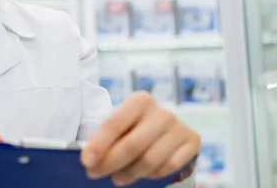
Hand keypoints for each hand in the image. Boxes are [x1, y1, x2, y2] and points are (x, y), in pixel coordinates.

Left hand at [80, 91, 199, 186]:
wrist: (165, 130)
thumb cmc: (134, 127)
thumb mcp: (120, 126)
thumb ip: (107, 137)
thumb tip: (89, 158)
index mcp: (139, 100)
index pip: (114, 124)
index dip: (99, 144)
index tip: (86, 161)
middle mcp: (161, 111)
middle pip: (132, 145)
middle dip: (110, 163)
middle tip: (94, 173)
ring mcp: (179, 126)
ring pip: (150, 160)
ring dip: (129, 173)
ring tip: (116, 178)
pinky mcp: (193, 141)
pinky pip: (170, 166)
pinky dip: (152, 174)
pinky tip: (141, 174)